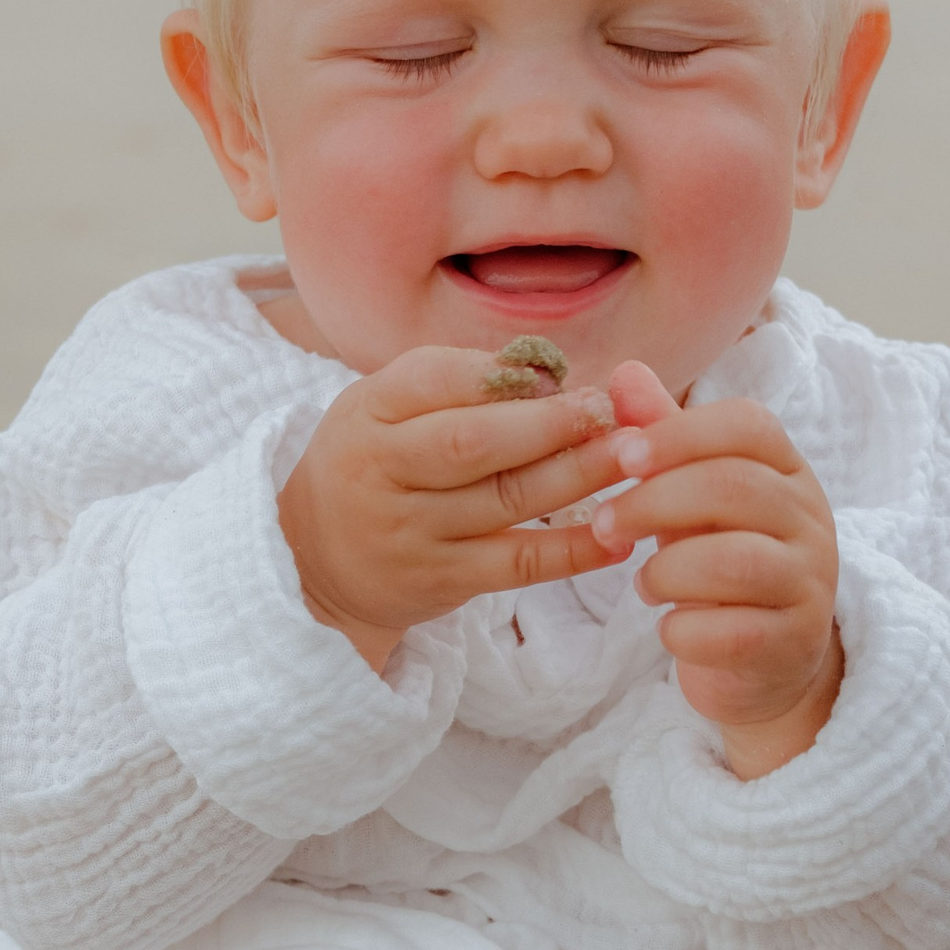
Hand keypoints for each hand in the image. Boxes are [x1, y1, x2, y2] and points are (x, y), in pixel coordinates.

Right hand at [278, 346, 645, 673]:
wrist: (314, 563)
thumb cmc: (371, 467)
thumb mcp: (382, 411)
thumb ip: (451, 386)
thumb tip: (549, 370)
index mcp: (369, 412)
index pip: (438, 378)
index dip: (507, 373)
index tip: (562, 371)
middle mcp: (383, 470)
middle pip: (476, 440)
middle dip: (552, 422)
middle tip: (612, 408)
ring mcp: (412, 530)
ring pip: (506, 499)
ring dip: (579, 475)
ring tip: (634, 453)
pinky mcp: (441, 579)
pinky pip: (517, 565)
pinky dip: (572, 551)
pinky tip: (618, 534)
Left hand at [591, 363, 842, 778]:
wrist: (764, 664)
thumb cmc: (720, 564)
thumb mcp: (691, 498)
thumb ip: (663, 440)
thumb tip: (623, 372)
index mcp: (787, 470)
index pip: (748, 425)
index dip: (679, 433)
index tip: (622, 456)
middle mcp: (810, 520)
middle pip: (734, 487)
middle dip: (655, 501)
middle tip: (605, 525)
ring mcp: (808, 584)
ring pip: (734, 561)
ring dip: (667, 570)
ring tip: (645, 584)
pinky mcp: (791, 645)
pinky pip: (730, 632)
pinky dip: (682, 630)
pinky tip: (672, 627)